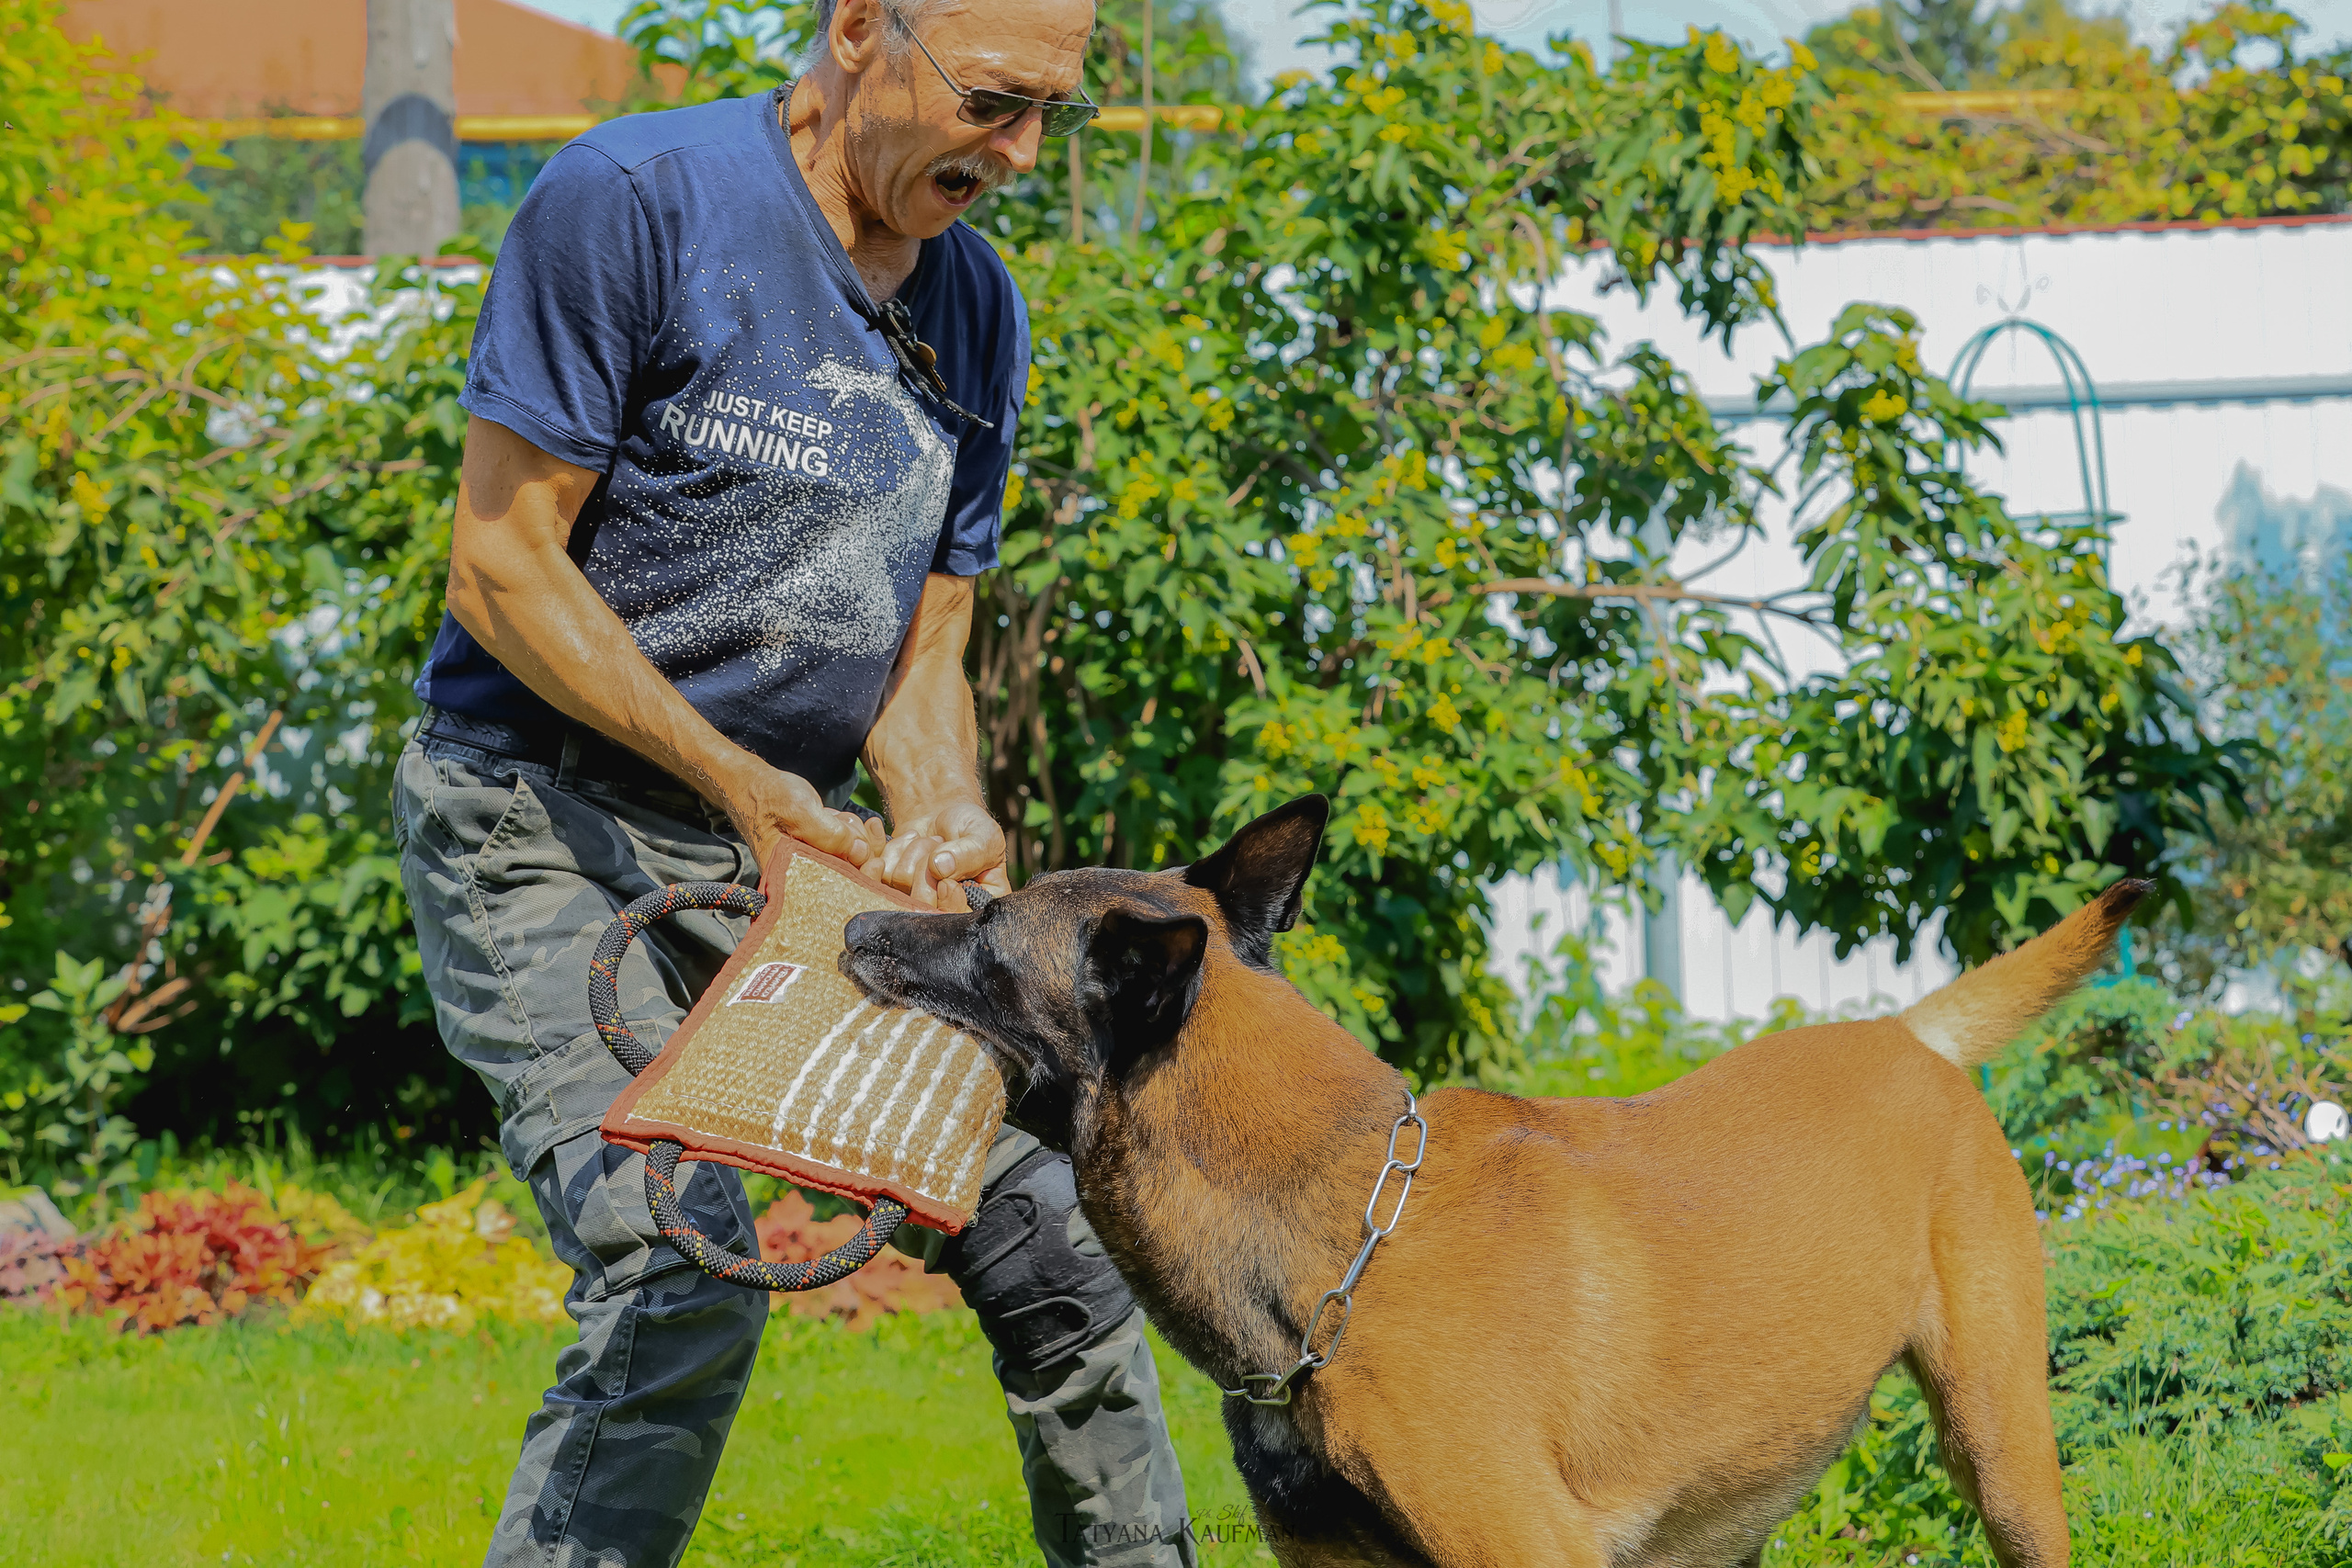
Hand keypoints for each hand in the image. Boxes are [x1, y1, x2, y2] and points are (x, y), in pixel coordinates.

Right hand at [711, 753, 885, 873]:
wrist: (755, 787)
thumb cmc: (771, 799)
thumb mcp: (800, 812)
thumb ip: (831, 836)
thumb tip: (862, 854)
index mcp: (796, 879)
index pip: (839, 891)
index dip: (863, 878)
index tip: (876, 861)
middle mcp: (807, 876)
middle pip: (853, 875)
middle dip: (861, 849)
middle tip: (851, 824)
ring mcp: (817, 863)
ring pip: (855, 857)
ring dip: (855, 834)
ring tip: (835, 817)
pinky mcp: (823, 850)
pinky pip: (850, 845)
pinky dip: (852, 830)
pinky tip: (841, 817)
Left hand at [875, 798, 1008, 909]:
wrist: (944, 814)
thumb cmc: (972, 826)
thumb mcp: (983, 837)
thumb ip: (969, 853)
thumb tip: (939, 867)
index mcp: (976, 905)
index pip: (959, 920)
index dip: (949, 904)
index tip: (947, 881)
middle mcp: (944, 909)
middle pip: (923, 909)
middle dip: (927, 868)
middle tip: (939, 842)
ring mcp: (914, 899)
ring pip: (900, 886)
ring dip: (914, 851)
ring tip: (930, 839)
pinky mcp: (892, 885)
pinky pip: (881, 872)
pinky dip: (895, 848)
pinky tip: (910, 837)